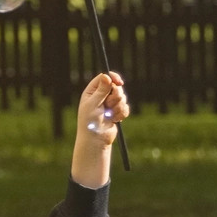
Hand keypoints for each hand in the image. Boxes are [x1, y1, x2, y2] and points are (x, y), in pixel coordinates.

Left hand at [71, 71, 128, 187]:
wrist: (96, 140)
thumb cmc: (90, 122)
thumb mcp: (94, 104)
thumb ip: (101, 90)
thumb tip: (106, 76)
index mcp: (92, 92)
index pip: (104, 78)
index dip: (113, 78)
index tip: (119, 82)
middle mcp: (100, 97)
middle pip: (116, 87)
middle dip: (115, 96)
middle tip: (109, 104)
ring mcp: (109, 104)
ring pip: (122, 97)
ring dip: (118, 106)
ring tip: (110, 115)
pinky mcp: (116, 112)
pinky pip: (125, 107)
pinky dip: (121, 114)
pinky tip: (114, 120)